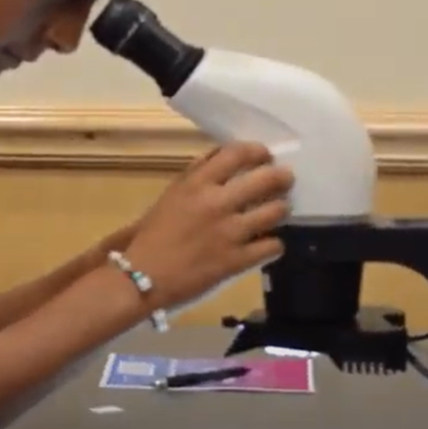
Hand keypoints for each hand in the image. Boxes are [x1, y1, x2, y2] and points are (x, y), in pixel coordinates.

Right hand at [120, 142, 293, 312]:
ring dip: (281, 209)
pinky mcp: (237, 260)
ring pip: (276, 211)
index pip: (238, 153)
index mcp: (197, 183)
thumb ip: (197, 176)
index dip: (258, 151)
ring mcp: (230, 232)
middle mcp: (217, 202)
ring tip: (277, 212)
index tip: (265, 156)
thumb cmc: (152, 235)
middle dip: (282, 178)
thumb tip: (223, 160)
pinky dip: (273, 243)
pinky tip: (266, 243)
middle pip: (266, 179)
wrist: (142, 277)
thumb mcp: (172, 196)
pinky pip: (273, 245)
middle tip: (284, 181)